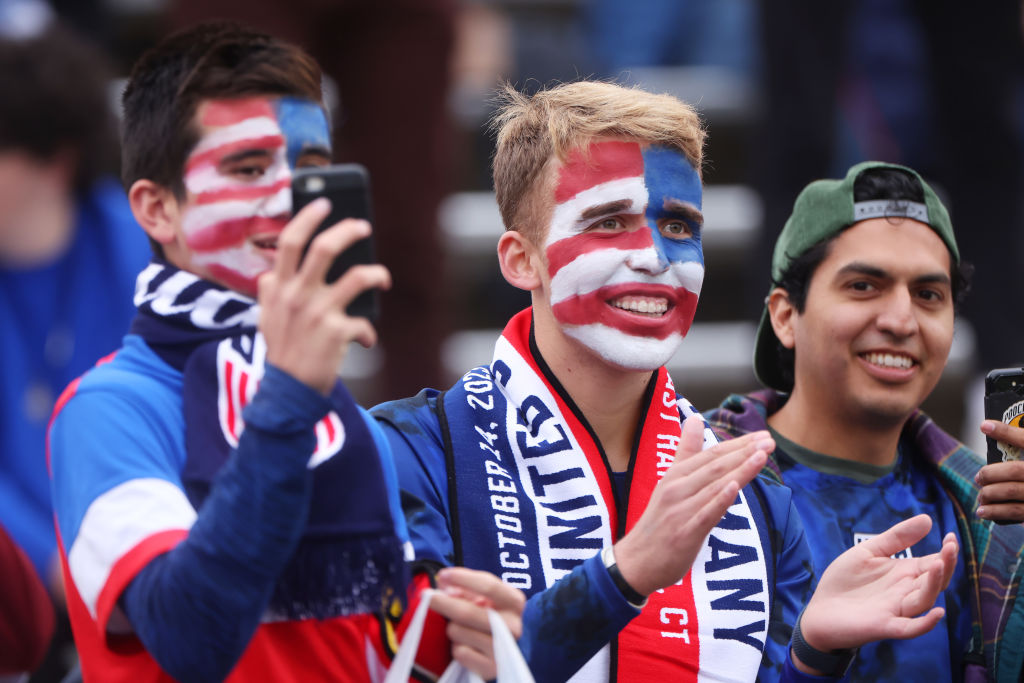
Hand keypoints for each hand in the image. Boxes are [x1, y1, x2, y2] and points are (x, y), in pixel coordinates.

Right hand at [258, 198, 390, 394]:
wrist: (287, 392)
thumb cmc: (281, 352)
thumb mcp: (265, 318)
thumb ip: (268, 293)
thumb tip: (269, 275)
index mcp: (278, 288)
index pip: (290, 243)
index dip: (308, 218)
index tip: (324, 202)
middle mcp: (297, 296)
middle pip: (324, 249)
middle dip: (347, 231)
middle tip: (363, 225)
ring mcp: (318, 313)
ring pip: (357, 277)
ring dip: (377, 274)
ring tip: (382, 278)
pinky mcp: (337, 332)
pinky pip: (364, 324)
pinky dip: (367, 333)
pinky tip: (364, 340)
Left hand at [429, 567, 525, 679]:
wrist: (496, 648)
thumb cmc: (485, 614)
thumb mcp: (480, 596)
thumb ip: (464, 588)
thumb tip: (446, 586)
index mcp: (514, 601)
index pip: (489, 586)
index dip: (463, 578)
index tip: (443, 575)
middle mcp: (514, 626)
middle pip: (469, 611)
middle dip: (444, 602)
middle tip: (427, 596)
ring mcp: (503, 649)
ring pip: (459, 632)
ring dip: (452, 628)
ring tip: (459, 628)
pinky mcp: (491, 669)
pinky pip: (460, 653)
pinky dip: (456, 647)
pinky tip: (464, 645)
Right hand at [613, 417, 771, 595]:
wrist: (635, 562)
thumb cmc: (657, 523)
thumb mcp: (669, 482)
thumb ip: (684, 452)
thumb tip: (694, 419)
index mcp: (675, 475)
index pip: (711, 455)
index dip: (738, 444)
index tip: (762, 435)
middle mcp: (677, 488)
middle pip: (715, 466)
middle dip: (745, 452)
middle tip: (770, 440)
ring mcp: (680, 510)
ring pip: (714, 486)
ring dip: (740, 470)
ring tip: (762, 455)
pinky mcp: (685, 533)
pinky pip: (705, 514)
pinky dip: (720, 500)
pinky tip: (735, 487)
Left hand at [797, 514, 957, 668]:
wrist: (820, 608)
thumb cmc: (845, 580)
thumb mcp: (869, 551)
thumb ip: (897, 538)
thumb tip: (928, 519)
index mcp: (904, 574)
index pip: (934, 563)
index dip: (945, 552)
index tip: (951, 536)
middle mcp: (906, 592)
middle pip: (934, 581)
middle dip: (945, 565)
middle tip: (950, 546)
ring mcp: (897, 609)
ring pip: (924, 600)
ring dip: (933, 585)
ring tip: (938, 565)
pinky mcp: (885, 625)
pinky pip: (910, 628)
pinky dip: (925, 623)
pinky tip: (937, 613)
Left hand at [976, 420, 1023, 522]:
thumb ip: (1022, 445)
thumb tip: (994, 432)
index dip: (1006, 432)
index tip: (984, 426)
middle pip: (1016, 470)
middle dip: (991, 472)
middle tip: (979, 477)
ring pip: (1011, 490)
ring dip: (989, 493)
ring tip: (981, 495)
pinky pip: (1016, 511)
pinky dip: (996, 511)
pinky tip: (983, 511)